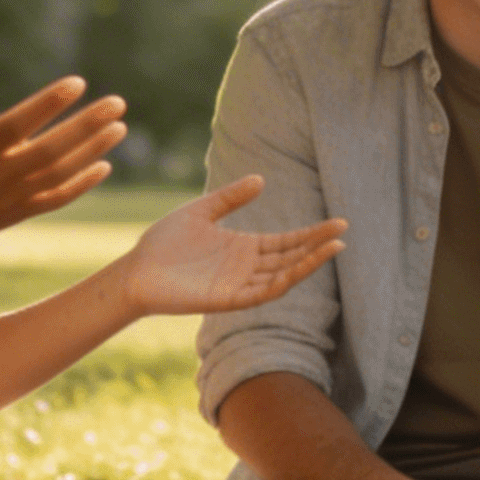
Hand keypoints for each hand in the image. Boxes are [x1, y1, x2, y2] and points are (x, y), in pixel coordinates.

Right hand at [0, 52, 126, 259]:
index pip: (18, 124)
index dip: (49, 104)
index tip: (77, 83)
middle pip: (50, 150)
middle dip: (87, 125)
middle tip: (117, 103)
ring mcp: (7, 200)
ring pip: (59, 174)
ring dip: (92, 150)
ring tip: (119, 127)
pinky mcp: (15, 216)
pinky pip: (55, 199)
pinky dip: (81, 184)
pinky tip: (104, 165)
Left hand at [119, 176, 345, 315]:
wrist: (137, 270)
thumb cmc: (164, 242)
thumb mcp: (202, 211)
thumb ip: (231, 197)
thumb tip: (262, 179)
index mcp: (244, 247)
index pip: (287, 241)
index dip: (312, 234)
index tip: (338, 223)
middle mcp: (247, 267)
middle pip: (291, 256)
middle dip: (317, 245)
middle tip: (342, 231)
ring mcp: (239, 284)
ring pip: (283, 275)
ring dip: (307, 263)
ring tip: (332, 248)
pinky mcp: (227, 300)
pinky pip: (261, 292)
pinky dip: (282, 282)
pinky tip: (298, 269)